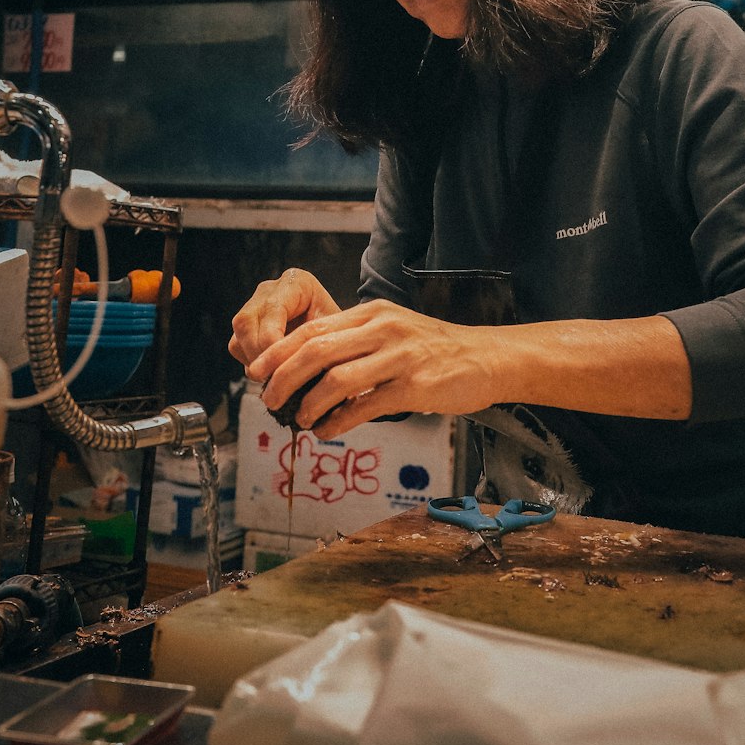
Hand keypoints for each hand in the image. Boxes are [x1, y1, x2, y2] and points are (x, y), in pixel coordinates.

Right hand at [228, 267, 340, 372]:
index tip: (283, 368)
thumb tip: (297, 371)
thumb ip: (318, 343)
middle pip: (246, 322)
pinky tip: (272, 374)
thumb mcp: (335, 332)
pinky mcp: (246, 327)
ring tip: (275, 380)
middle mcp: (269, 290)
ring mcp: (254, 306)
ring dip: (254, 363)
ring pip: (238, 337)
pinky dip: (252, 364)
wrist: (337, 332)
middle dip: (259, 355)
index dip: (273, 343)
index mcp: (295, 282)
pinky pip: (237, 347)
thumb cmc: (339, 330)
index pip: (272, 310)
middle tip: (275, 379)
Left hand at [250, 298, 505, 436]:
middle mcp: (383, 328)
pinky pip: (365, 406)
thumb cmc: (436, 349)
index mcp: (373, 313)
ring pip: (337, 379)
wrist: (487, 358)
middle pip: (317, 350)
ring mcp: (399, 356)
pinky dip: (339, 421)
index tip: (257, 371)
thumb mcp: (394, 330)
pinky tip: (328, 431)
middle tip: (269, 400)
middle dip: (283, 378)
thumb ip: (356, 342)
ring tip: (300, 419)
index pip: (313, 328)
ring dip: (309, 404)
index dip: (278, 352)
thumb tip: (311, 366)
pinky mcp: (414, 386)